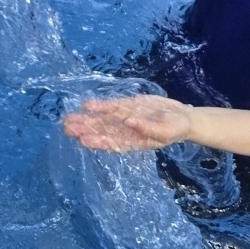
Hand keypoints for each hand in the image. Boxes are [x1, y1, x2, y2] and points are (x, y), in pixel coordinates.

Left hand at [62, 95, 192, 151]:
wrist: (182, 117)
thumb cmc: (176, 128)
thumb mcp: (167, 131)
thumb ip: (148, 129)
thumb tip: (129, 121)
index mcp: (133, 142)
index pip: (112, 144)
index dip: (97, 142)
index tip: (83, 141)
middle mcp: (125, 131)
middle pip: (101, 132)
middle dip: (84, 130)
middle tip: (67, 128)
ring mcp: (124, 118)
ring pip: (101, 120)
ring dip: (85, 119)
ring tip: (67, 119)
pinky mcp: (126, 105)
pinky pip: (110, 107)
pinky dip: (98, 106)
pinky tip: (86, 105)